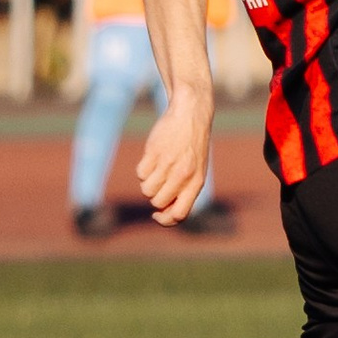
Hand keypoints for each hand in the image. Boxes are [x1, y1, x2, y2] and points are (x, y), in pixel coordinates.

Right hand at [137, 96, 213, 224]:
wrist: (191, 116)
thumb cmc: (192, 148)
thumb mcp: (196, 170)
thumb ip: (184, 191)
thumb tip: (162, 212)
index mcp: (197, 183)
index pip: (180, 215)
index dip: (165, 220)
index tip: (157, 215)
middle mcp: (183, 176)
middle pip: (158, 202)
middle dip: (155, 196)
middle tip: (162, 180)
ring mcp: (168, 164)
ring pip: (147, 189)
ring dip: (148, 182)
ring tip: (159, 167)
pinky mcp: (154, 153)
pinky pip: (140, 174)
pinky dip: (143, 169)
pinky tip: (154, 157)